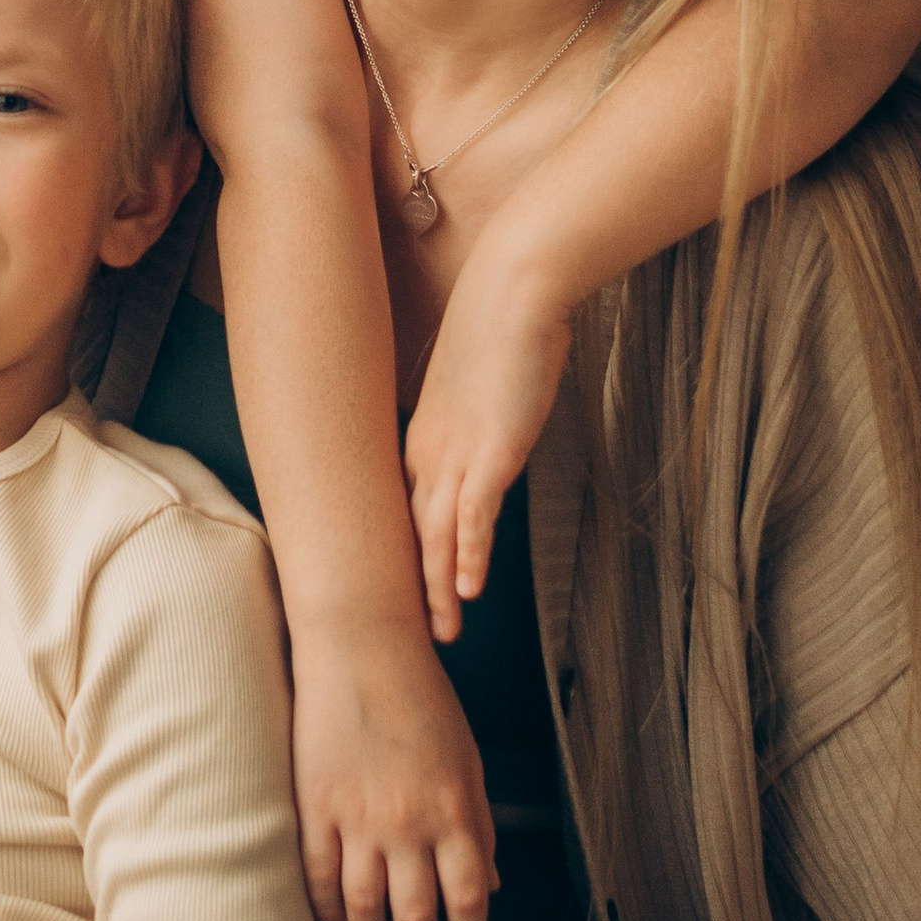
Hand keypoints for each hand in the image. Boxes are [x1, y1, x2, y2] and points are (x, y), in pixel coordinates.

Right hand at [291, 625, 494, 920]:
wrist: (362, 647)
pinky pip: (321, 878)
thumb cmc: (424, 701)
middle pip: (417, 918)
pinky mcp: (317, 807)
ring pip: (366, 909)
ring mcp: (359, 818)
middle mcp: (410, 823)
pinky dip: (329, 913)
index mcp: (456, 812)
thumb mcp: (469, 763)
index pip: (469, 903)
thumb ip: (480, 828)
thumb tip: (492, 888)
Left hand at [403, 283, 573, 643]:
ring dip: (439, 587)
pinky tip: (468, 591)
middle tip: (419, 630)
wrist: (513, 290)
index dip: (410, 552)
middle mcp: (428, 451)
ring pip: (437, 535)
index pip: (407, 509)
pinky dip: (469, 556)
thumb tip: (494, 432)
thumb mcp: (482, 384)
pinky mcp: (490, 451)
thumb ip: (482, 419)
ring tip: (443, 630)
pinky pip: (474, 516)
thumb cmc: (503, 326)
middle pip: (414, 532)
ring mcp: (456, 453)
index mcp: (423, 436)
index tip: (408, 588)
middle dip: (416, 585)